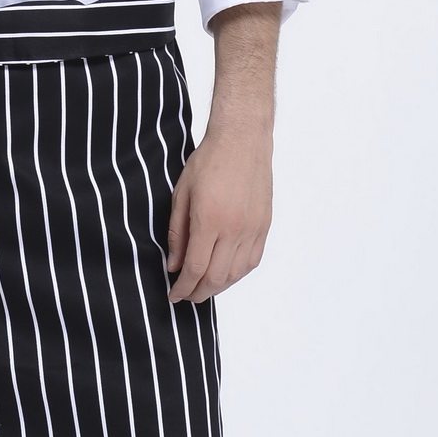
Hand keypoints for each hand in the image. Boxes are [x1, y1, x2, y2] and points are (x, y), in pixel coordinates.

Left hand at [166, 118, 272, 303]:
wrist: (243, 140)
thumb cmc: (208, 161)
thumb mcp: (181, 194)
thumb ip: (176, 233)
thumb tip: (173, 265)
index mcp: (209, 220)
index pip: (195, 268)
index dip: (182, 287)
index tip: (173, 295)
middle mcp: (234, 229)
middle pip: (216, 277)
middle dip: (198, 292)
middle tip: (186, 296)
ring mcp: (253, 228)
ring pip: (236, 273)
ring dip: (218, 286)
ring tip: (203, 288)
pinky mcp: (264, 225)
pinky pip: (252, 260)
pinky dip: (238, 274)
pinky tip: (226, 274)